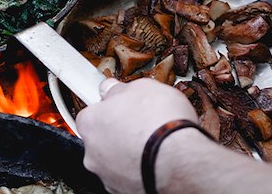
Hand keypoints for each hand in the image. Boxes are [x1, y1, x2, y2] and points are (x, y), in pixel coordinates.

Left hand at [75, 78, 199, 193]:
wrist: (181, 160)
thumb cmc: (161, 123)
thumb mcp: (142, 87)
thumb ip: (119, 89)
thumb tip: (112, 88)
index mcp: (90, 123)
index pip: (92, 112)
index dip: (111, 109)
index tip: (124, 108)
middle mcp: (92, 152)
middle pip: (102, 138)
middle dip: (120, 133)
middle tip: (142, 126)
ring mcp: (107, 175)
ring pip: (115, 160)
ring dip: (129, 153)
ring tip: (154, 145)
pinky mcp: (124, 191)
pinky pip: (130, 177)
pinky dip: (140, 170)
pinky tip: (156, 162)